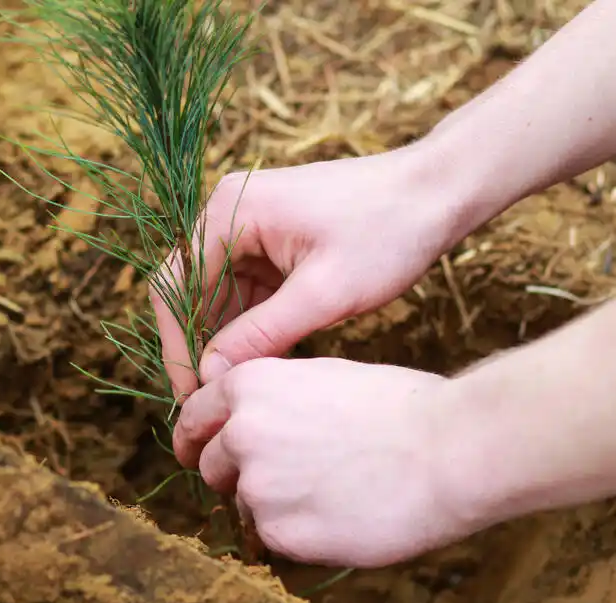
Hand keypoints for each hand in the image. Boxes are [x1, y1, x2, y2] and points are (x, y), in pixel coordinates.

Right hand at [150, 144, 472, 399]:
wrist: (441, 190)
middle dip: (198, 344)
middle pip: (188, 289)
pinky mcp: (269, 237)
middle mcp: (226, 210)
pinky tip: (265, 358)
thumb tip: (209, 375)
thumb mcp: (324, 294)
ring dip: (225, 337)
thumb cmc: (389, 232)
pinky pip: (244, 287)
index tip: (189, 393)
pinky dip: (250, 323)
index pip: (175, 287)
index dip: (178, 345)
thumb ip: (261, 335)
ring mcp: (247, 222)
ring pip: (216, 293)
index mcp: (228, 212)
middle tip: (209, 397)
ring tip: (240, 385)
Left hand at [172, 357, 476, 567]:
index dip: (194, 437)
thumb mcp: (320, 377)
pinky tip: (341, 513)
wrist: (449, 450)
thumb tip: (245, 420)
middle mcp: (241, 433)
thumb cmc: (399, 406)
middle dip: (234, 473)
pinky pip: (274, 536)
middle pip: (211, 464)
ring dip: (273, 502)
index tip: (194, 451)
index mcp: (249, 386)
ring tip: (330, 490)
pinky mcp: (281, 533)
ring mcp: (258, 486)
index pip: (194, 416)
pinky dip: (299, 531)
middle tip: (280, 477)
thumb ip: (272, 399)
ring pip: (244, 503)